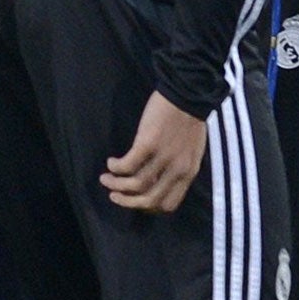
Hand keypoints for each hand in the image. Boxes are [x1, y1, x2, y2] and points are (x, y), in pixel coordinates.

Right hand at [102, 91, 206, 212]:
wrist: (189, 92)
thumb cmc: (190, 118)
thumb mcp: (192, 150)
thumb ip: (180, 167)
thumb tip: (161, 181)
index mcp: (189, 172)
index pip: (169, 204)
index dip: (149, 207)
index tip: (137, 201)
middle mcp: (177, 169)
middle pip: (149, 200)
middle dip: (128, 202)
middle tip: (114, 196)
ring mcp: (163, 157)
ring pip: (134, 185)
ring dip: (115, 184)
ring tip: (105, 179)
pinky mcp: (148, 143)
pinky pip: (126, 165)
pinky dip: (115, 168)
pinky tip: (111, 162)